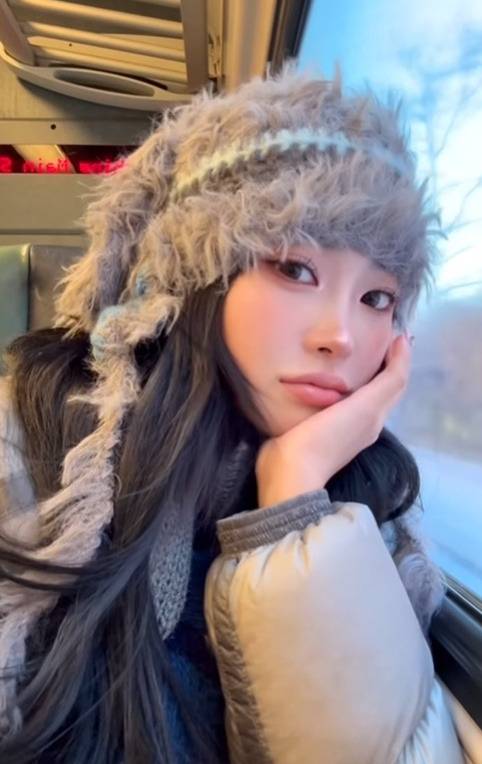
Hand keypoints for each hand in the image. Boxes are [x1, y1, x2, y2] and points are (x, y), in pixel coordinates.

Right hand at [256, 332, 411, 507]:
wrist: (290, 471)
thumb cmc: (329, 436)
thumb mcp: (367, 406)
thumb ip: (389, 380)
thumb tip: (404, 344)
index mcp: (375, 416)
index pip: (395, 381)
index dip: (400, 356)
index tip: (395, 331)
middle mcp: (362, 423)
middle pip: (378, 387)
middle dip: (381, 361)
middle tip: (375, 334)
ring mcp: (338, 428)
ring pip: (357, 393)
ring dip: (359, 371)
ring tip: (350, 349)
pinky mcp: (314, 428)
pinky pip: (333, 399)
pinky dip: (337, 382)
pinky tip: (322, 374)